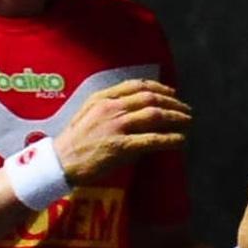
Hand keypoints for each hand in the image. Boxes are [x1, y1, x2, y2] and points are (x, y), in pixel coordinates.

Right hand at [53, 79, 189, 184]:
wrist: (59, 162)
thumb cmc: (74, 141)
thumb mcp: (88, 114)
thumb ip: (110, 107)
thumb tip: (136, 108)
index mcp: (103, 98)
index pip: (137, 86)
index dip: (159, 88)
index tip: (172, 93)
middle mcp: (111, 108)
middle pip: (151, 99)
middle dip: (173, 103)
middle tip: (186, 110)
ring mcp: (116, 126)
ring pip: (155, 115)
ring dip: (176, 118)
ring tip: (188, 122)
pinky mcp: (121, 146)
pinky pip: (152, 140)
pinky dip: (170, 139)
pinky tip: (181, 140)